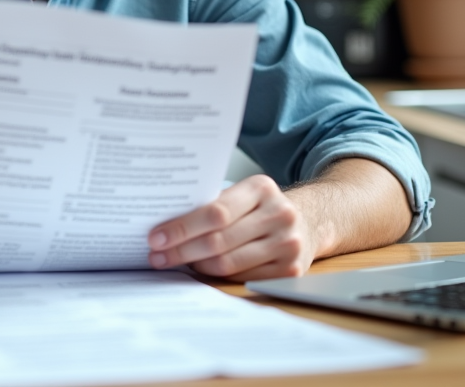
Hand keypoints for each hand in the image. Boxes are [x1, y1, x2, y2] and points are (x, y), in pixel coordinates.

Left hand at [146, 175, 315, 280]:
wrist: (308, 221)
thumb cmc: (262, 207)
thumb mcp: (244, 193)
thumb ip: (213, 203)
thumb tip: (165, 223)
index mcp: (262, 188)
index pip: (215, 212)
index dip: (182, 227)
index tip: (156, 236)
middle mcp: (279, 214)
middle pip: (218, 240)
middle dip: (181, 250)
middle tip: (156, 255)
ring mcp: (287, 243)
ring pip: (228, 263)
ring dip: (195, 264)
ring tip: (173, 262)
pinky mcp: (290, 269)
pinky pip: (241, 277)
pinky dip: (216, 275)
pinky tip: (201, 268)